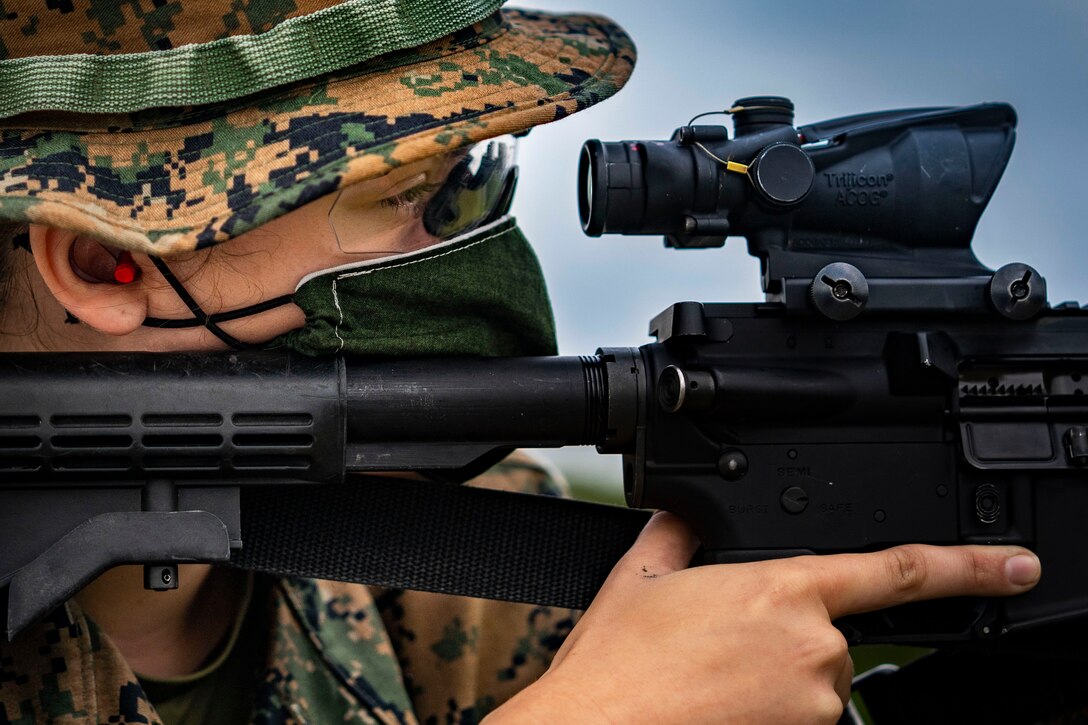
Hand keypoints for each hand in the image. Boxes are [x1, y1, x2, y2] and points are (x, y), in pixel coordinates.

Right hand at [487, 511, 1040, 723]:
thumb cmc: (618, 664)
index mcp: (780, 588)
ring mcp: (811, 702)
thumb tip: (687, 513)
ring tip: (714, 678)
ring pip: (817, 682)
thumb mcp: (641, 573)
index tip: (1012, 565)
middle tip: (723, 646)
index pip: (895, 570)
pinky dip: (772, 708)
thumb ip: (680, 531)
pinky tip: (723, 701)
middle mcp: (811, 646)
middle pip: (833, 634)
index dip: (966, 565)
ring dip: (779, 678)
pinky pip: (802, 716)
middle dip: (791, 636)